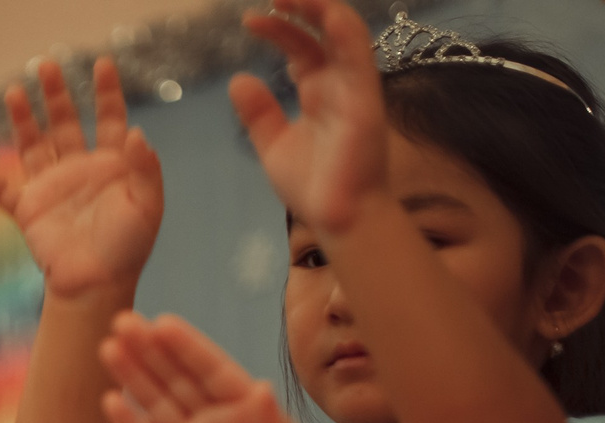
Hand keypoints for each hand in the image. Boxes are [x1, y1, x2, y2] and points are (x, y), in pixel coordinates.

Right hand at [0, 58, 163, 297]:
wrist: (96, 286)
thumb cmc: (127, 249)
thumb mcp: (147, 206)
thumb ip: (145, 169)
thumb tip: (136, 132)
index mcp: (111, 166)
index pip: (109, 119)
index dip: (106, 92)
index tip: (102, 64)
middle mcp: (78, 170)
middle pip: (65, 122)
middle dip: (56, 94)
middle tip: (47, 64)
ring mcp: (51, 188)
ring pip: (33, 145)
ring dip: (23, 119)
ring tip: (13, 91)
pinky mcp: (29, 211)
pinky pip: (5, 191)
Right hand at [101, 312, 330, 422]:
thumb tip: (260, 388)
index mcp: (243, 406)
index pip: (211, 369)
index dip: (187, 347)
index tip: (162, 323)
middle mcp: (213, 418)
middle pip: (176, 378)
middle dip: (150, 350)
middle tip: (123, 321)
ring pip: (156, 402)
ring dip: (132, 376)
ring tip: (109, 348)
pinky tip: (110, 401)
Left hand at [234, 0, 390, 235]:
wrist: (339, 219)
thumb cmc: (314, 187)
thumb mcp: (274, 145)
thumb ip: (258, 113)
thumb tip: (239, 79)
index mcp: (318, 91)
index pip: (301, 46)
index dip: (278, 28)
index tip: (249, 20)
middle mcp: (338, 83)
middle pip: (322, 31)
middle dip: (300, 6)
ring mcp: (354, 89)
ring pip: (345, 33)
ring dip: (322, 8)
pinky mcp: (366, 102)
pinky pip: (360, 58)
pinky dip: (346, 32)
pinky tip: (329, 14)